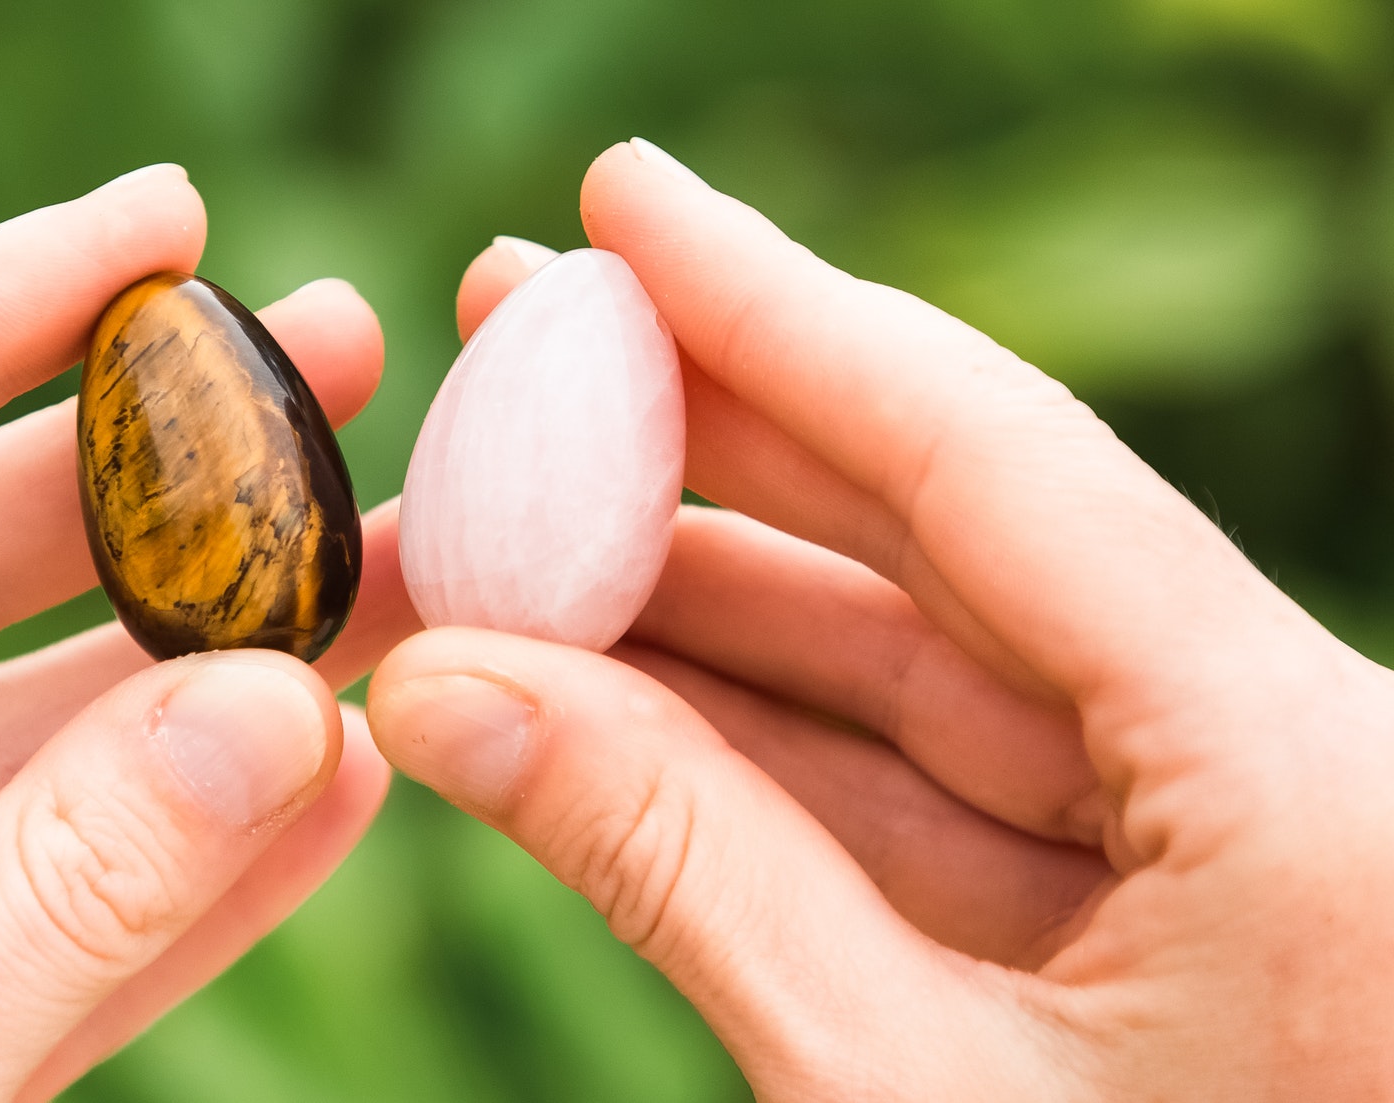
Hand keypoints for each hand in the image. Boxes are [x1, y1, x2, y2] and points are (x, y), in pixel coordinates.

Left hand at [0, 165, 419, 1100]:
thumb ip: (47, 925)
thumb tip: (283, 709)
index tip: (160, 225)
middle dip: (137, 482)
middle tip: (335, 370)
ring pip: (1, 752)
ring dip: (201, 671)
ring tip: (394, 573)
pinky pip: (29, 913)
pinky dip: (182, 856)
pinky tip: (337, 775)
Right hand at [368, 140, 1393, 1097]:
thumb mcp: (908, 1099)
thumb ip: (679, 866)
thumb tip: (444, 685)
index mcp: (1299, 764)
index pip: (992, 459)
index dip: (783, 310)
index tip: (617, 203)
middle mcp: (1263, 754)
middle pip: (940, 532)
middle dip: (702, 434)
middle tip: (504, 338)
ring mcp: (1188, 833)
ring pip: (906, 658)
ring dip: (689, 593)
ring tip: (496, 515)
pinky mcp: (1122, 912)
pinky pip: (908, 778)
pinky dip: (742, 728)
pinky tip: (586, 668)